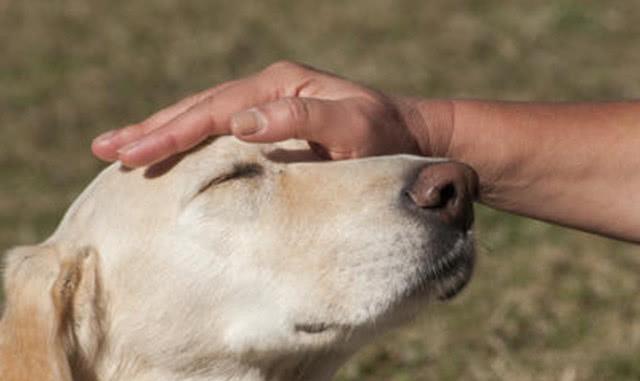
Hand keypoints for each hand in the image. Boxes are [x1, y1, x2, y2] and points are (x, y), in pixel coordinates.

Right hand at [92, 61, 440, 166]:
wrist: (410, 137)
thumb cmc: (385, 138)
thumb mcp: (354, 127)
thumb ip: (303, 118)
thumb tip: (240, 120)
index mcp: (279, 87)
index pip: (212, 110)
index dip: (170, 132)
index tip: (131, 152)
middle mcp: (268, 89)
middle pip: (197, 108)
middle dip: (150, 129)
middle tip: (104, 148)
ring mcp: (269, 103)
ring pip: (203, 116)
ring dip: (161, 132)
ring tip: (120, 148)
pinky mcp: (273, 121)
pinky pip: (221, 130)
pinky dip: (189, 140)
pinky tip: (170, 151)